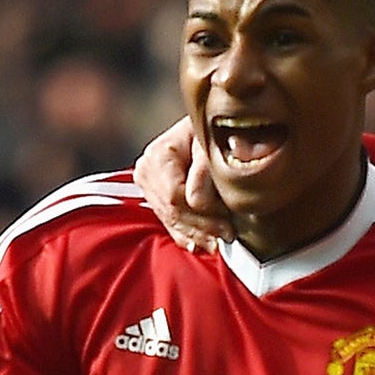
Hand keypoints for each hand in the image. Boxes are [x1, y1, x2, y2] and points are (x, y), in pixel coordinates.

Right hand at [136, 117, 233, 252]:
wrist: (207, 130)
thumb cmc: (214, 133)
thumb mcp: (213, 144)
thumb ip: (205, 170)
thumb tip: (198, 201)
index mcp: (158, 155)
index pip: (176, 197)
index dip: (203, 214)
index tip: (228, 223)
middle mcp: (146, 170)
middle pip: (172, 211)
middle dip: (202, 227)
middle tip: (228, 236)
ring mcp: (148, 185)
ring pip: (171, 220)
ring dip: (197, 234)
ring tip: (219, 242)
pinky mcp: (155, 196)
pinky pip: (170, 222)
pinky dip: (188, 235)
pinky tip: (202, 244)